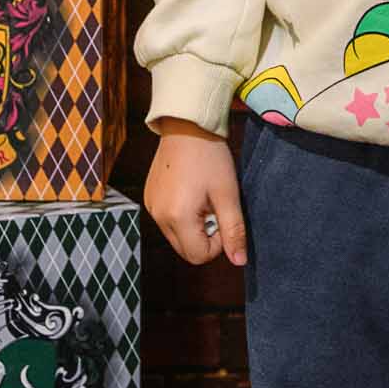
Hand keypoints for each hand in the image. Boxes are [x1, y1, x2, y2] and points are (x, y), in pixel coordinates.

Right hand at [144, 116, 247, 267]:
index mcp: (177, 217)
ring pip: (176, 236)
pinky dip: (181, 215)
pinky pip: (167, 220)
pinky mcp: (149, 197)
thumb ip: (234, 231)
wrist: (187, 125)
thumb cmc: (210, 158)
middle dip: (204, 236)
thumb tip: (239, 262)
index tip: (223, 216)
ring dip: (193, 225)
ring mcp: (151, 206)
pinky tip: (190, 191)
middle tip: (214, 207)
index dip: (217, 243)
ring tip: (202, 197)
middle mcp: (158, 216)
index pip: (199, 256)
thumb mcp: (228, 195)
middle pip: (185, 250)